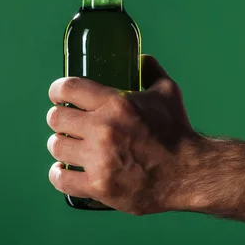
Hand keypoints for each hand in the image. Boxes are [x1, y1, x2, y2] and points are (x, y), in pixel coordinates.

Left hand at [46, 55, 199, 214]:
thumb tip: (142, 58)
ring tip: (67, 147)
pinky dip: (59, 175)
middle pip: (56, 118)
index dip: (57, 90)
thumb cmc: (177, 132)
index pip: (68, 88)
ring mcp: (99, 159)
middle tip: (66, 123)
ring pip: (56, 147)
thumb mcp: (168, 93)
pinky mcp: (98, 186)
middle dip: (59, 119)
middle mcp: (103, 129)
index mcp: (116, 103)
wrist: (188, 173)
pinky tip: (63, 171)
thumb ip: (152, 71)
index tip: (57, 95)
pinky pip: (61, 179)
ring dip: (60, 145)